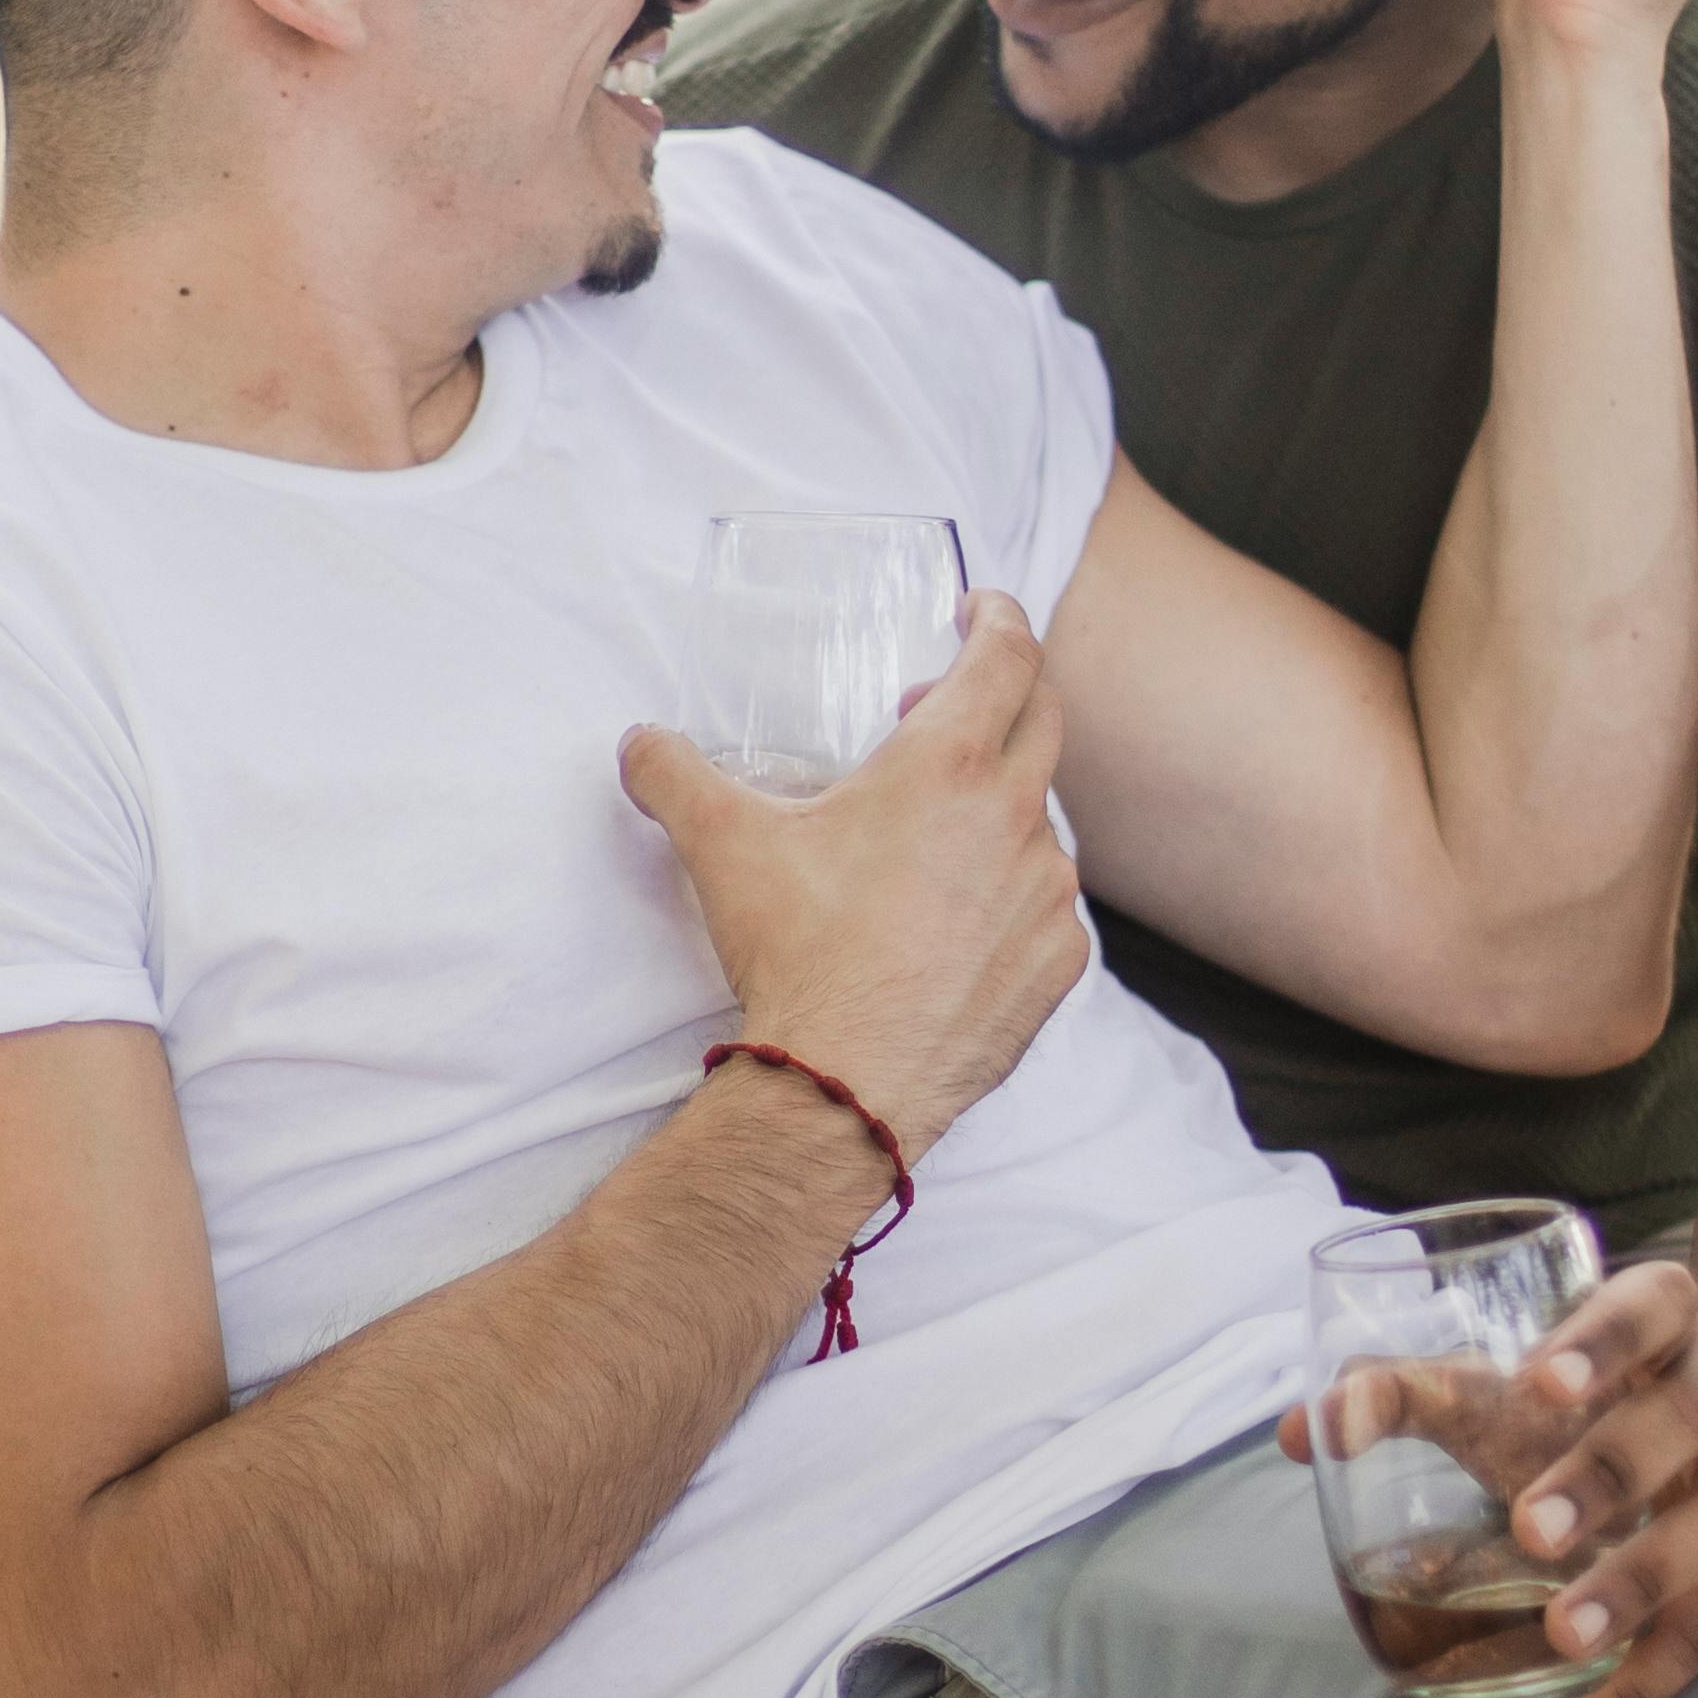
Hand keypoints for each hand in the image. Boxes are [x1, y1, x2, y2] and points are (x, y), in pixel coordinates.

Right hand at [620, 593, 1088, 1160]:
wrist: (846, 1085)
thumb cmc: (797, 954)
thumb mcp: (721, 847)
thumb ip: (674, 777)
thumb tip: (639, 745)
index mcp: (947, 766)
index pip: (1007, 656)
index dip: (998, 619)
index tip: (982, 612)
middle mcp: (1015, 818)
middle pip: (1044, 720)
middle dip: (1002, 696)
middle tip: (942, 708)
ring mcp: (1047, 894)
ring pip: (1042, 821)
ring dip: (1000, 808)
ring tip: (935, 837)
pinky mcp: (1058, 963)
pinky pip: (1049, 906)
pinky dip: (1013, 893)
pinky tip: (962, 918)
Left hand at [1279, 1257, 1697, 1697]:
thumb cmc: (1578, 1409)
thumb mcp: (1498, 1385)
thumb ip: (1400, 1394)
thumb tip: (1303, 1434)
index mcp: (1666, 1321)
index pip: (1655, 1301)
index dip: (1605, 1338)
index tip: (1540, 1383)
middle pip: (1687, 1419)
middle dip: (1610, 1476)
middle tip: (1532, 1533)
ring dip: (1640, 1587)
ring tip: (1563, 1637)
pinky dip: (1650, 1686)